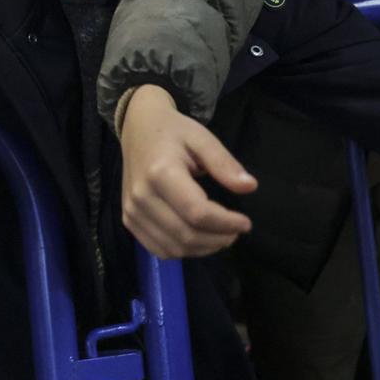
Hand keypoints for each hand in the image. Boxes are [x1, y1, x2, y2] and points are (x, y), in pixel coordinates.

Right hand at [118, 86, 255, 258]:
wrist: (138, 128)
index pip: (197, 212)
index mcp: (160, 172)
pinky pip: (158, 249)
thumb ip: (224, 163)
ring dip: (203, 249)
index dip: (225, 223)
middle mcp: (142, 196)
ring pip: (173, 248)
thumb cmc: (173, 132)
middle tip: (236, 231)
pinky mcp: (129, 219)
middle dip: (218, 239)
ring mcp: (132, 210)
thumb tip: (250, 187)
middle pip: (185, 234)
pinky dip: (183, 251)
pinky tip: (199, 239)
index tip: (245, 222)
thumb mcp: (202, 139)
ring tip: (220, 236)